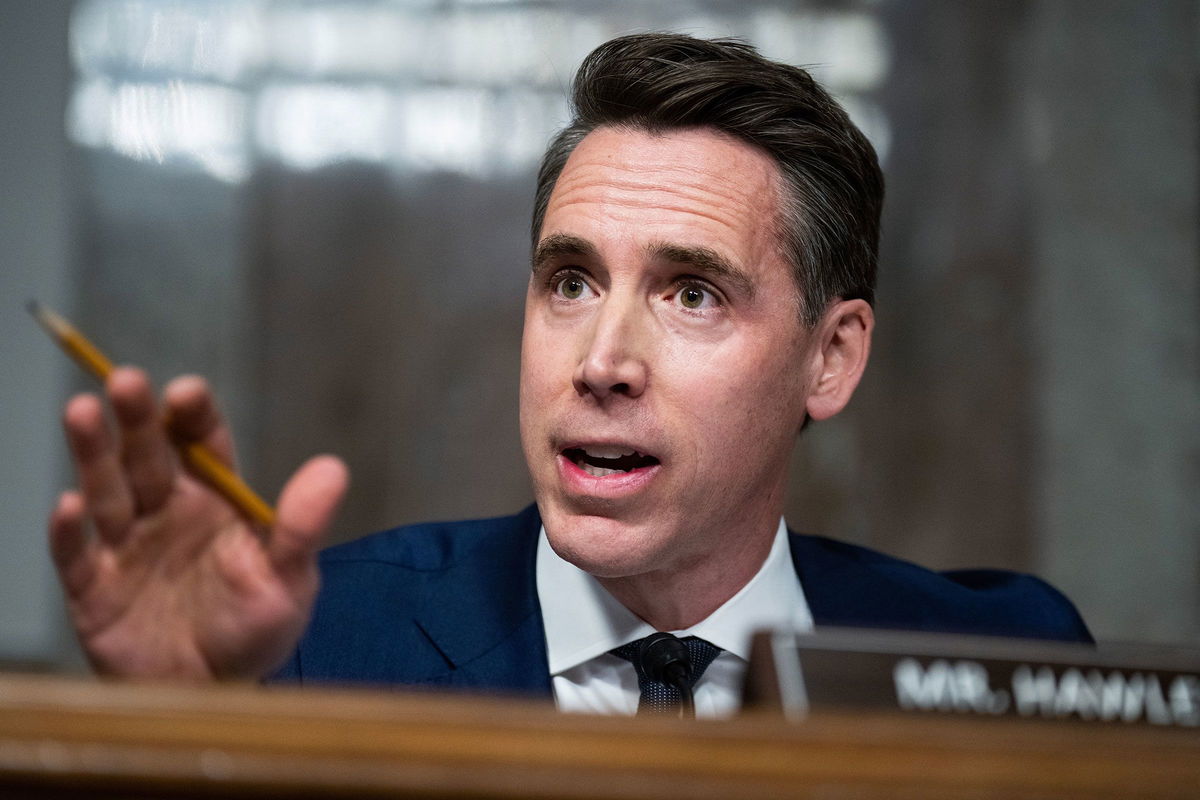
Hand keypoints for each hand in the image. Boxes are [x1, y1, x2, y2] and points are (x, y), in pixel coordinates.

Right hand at [49, 367, 347, 679]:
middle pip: (148, 456)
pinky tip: (70, 506)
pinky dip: (70, 533)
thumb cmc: (256, 630)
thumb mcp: (290, 579)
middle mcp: (166, 512)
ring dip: (93, 454)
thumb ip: (303, 526)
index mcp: (216, 501)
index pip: (201, 444)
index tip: (185, 392)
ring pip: (107, 491)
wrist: (216, 695)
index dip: (192, 415)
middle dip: (136, 419)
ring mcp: (127, 548)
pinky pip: (78, 557)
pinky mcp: (94, 590)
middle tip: (126, 380)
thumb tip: (334, 468)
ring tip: (82, 412)